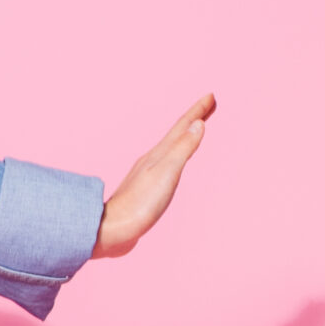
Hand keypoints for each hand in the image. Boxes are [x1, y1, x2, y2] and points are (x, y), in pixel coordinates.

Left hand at [94, 95, 214, 258]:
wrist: (113, 229)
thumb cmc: (141, 204)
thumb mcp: (168, 173)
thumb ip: (183, 148)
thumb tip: (198, 124)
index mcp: (159, 154)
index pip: (182, 127)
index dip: (198, 111)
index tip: (210, 96)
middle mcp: (152, 160)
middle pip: (176, 134)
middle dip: (194, 119)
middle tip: (207, 105)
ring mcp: (147, 175)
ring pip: (170, 149)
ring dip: (184, 136)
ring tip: (192, 130)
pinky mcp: (145, 190)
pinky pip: (165, 165)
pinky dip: (175, 157)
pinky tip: (171, 164)